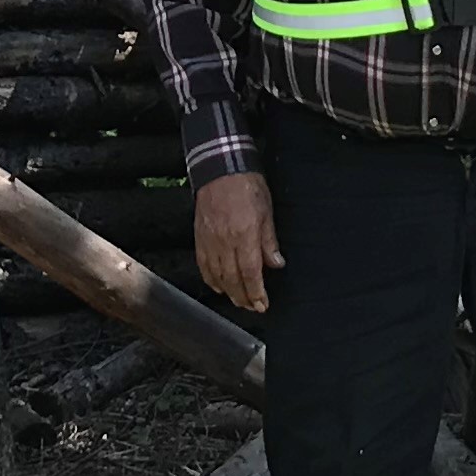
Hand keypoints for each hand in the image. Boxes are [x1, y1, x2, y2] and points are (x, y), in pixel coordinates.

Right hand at [195, 171, 282, 312]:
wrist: (220, 168)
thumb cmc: (246, 185)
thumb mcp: (266, 211)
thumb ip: (269, 241)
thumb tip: (276, 263)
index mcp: (244, 235)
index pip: (251, 273)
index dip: (256, 293)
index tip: (262, 304)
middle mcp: (225, 242)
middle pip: (233, 280)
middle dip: (243, 298)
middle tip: (252, 307)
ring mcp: (210, 241)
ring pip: (217, 276)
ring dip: (228, 292)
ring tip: (238, 300)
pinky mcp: (199, 237)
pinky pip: (204, 265)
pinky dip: (210, 279)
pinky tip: (218, 286)